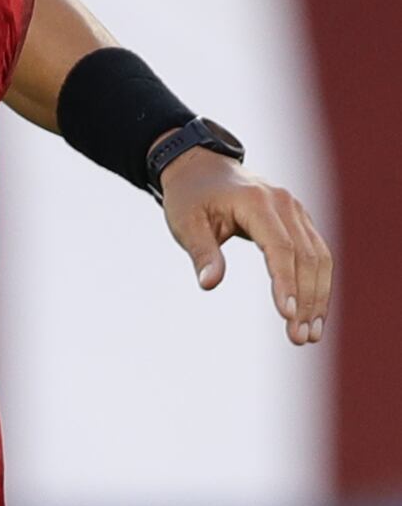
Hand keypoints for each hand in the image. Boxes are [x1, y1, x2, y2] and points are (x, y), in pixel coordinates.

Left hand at [160, 146, 332, 345]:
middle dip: (307, 300)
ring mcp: (297, 211)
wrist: (201, 167)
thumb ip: (202, 253)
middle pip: (307, 257)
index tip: (288, 314)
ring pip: (319, 258)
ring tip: (311, 334)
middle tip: (301, 339)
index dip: (285, 282)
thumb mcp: (185, 223)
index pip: (280, 248)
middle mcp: (286, 205)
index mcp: (258, 203)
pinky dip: (318, 283)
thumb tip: (209, 284)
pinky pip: (317, 253)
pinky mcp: (300, 220)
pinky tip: (313, 312)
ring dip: (319, 297)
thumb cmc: (190, 197)